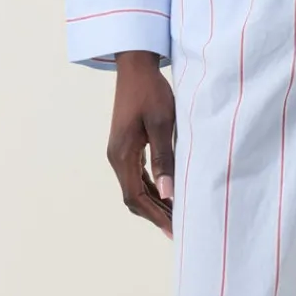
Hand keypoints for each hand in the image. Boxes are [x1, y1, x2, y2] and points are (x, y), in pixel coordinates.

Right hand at [106, 50, 175, 237]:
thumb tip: (168, 194)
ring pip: (135, 189)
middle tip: (178, 229)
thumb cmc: (151, 91)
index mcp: (122, 155)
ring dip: (154, 204)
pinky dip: (152, 189)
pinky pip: (138, 177)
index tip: (173, 229)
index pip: (135, 197)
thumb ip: (164, 159)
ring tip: (175, 216)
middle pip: (133, 198)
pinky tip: (167, 195)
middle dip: (156, 215)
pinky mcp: (127, 147)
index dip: (155, 216)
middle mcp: (116, 157)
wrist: (136, 66)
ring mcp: (120, 153)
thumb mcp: (161, 124)